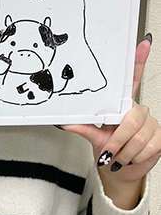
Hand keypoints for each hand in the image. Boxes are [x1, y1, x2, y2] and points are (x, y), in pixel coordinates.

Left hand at [58, 36, 160, 208]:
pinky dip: (136, 157)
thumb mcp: (93, 136)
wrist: (120, 170)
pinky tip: (131, 158)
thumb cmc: (107, 149)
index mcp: (122, 105)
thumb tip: (63, 123)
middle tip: (109, 151)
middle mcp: (138, 110)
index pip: (133, 79)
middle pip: (133, 119)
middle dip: (118, 140)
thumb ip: (82, 127)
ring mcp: (151, 123)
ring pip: (139, 137)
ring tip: (118, 156)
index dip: (138, 61)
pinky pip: (149, 146)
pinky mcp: (160, 137)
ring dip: (125, 152)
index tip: (144, 43)